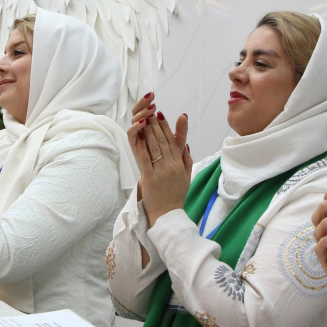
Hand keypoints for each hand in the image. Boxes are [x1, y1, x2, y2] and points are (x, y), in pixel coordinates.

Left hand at [129, 98, 191, 226]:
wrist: (168, 214)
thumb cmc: (177, 195)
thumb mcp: (187, 176)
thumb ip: (186, 159)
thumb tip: (184, 143)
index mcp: (180, 164)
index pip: (173, 141)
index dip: (167, 127)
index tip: (161, 116)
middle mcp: (172, 165)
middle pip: (163, 141)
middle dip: (156, 125)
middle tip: (150, 112)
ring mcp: (161, 171)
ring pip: (155, 147)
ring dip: (149, 132)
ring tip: (145, 119)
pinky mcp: (150, 178)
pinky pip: (146, 159)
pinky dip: (142, 147)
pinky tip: (139, 136)